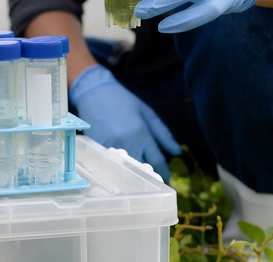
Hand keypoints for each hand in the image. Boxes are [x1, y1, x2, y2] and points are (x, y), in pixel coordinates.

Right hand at [69, 64, 180, 180]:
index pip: (157, 161)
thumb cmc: (124, 101)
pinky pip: (112, 162)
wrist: (96, 92)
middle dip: (151, 176)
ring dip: (135, 174)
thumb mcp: (147, 113)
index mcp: (142, 133)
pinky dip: (119, 166)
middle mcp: (128, 142)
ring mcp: (111, 146)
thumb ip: (163, 134)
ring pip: (127, 169)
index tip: (167, 178)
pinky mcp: (98, 147)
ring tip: (141, 178)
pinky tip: (122, 168)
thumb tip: (177, 152)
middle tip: (156, 180)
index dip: (164, 172)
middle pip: (143, 169)